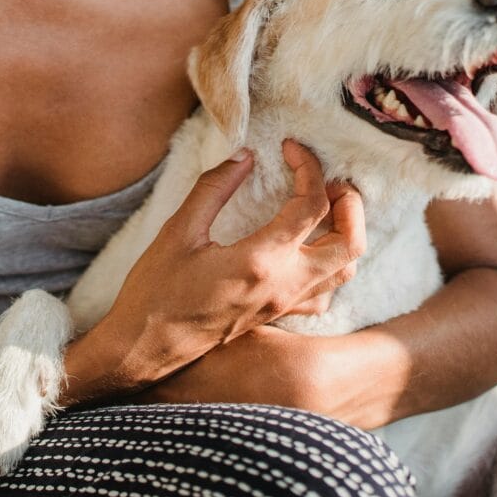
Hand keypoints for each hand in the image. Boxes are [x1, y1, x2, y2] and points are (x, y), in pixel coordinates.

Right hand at [67, 140, 364, 399]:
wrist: (145, 348)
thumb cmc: (156, 291)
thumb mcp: (178, 232)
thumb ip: (214, 189)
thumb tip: (243, 157)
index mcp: (262, 260)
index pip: (312, 205)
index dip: (309, 168)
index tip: (290, 148)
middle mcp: (284, 285)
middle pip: (351, 243)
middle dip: (350, 205)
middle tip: (326, 181)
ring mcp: (284, 305)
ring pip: (344, 271)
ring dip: (345, 235)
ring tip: (323, 210)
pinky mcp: (276, 316)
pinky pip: (323, 295)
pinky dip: (328, 268)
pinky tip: (304, 251)